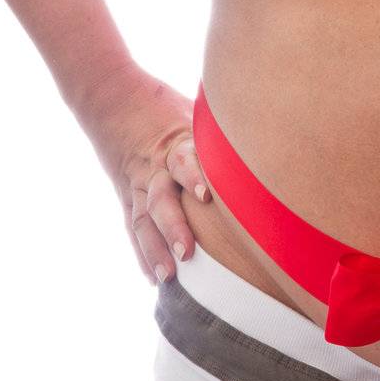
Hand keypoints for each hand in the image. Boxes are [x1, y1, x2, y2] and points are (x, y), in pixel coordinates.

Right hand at [83, 67, 212, 285]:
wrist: (113, 102)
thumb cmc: (167, 109)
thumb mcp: (193, 110)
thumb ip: (219, 126)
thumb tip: (266, 126)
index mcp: (173, 144)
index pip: (182, 160)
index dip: (193, 175)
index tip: (206, 195)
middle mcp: (153, 169)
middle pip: (160, 200)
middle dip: (173, 226)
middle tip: (188, 252)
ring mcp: (136, 187)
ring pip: (143, 221)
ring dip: (156, 249)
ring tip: (169, 276)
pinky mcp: (127, 199)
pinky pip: (133, 229)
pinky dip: (143, 254)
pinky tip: (154, 278)